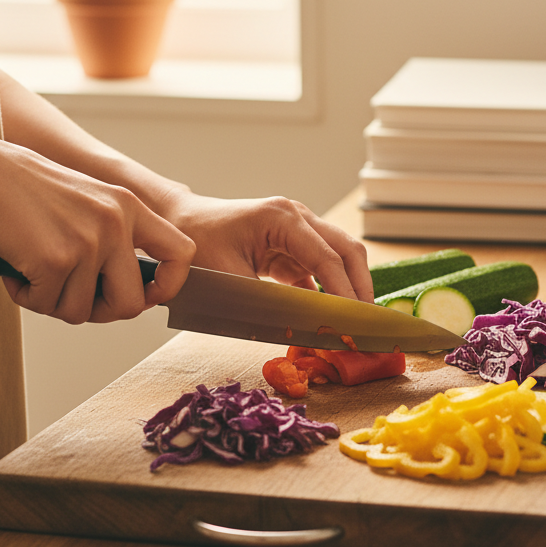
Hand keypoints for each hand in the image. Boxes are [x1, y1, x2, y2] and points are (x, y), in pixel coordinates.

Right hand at [0, 134, 195, 323]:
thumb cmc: (27, 192)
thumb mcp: (89, 201)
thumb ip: (115, 237)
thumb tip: (133, 293)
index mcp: (129, 207)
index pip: (182, 252)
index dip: (168, 285)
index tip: (147, 295)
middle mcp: (116, 223)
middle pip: (133, 303)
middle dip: (100, 311)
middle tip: (72, 297)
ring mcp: (89, 242)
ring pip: (83, 311)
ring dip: (54, 303)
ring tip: (35, 274)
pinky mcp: (56, 260)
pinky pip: (48, 306)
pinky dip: (28, 297)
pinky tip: (16, 272)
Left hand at [151, 188, 373, 302]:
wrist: (179, 225)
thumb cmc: (197, 245)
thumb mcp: (228, 278)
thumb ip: (266, 302)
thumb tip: (301, 330)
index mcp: (282, 217)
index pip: (328, 258)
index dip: (345, 292)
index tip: (356, 323)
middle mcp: (297, 216)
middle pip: (347, 249)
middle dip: (360, 287)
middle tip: (366, 324)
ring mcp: (297, 228)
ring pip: (339, 257)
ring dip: (348, 288)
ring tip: (352, 323)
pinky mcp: (292, 245)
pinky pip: (320, 268)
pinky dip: (328, 292)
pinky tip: (328, 318)